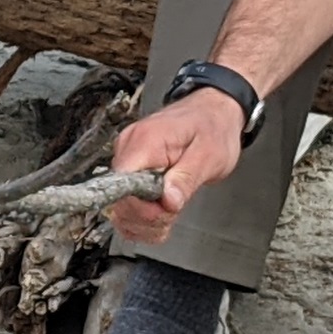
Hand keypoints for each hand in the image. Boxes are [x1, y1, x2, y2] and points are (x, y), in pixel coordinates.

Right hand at [107, 89, 243, 247]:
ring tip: (170, 213)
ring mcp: (127, 159)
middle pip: (118, 199)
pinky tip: (160, 215)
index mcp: (145, 140)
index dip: (141, 207)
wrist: (214, 112)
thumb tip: (167, 202)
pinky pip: (125, 203)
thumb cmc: (213, 128)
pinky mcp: (130, 170)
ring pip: (119, 207)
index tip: (166, 212)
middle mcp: (129, 148)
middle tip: (173, 213)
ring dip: (145, 221)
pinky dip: (142, 218)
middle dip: (147, 217)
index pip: (122, 184)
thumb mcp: (209, 156)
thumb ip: (186, 179)